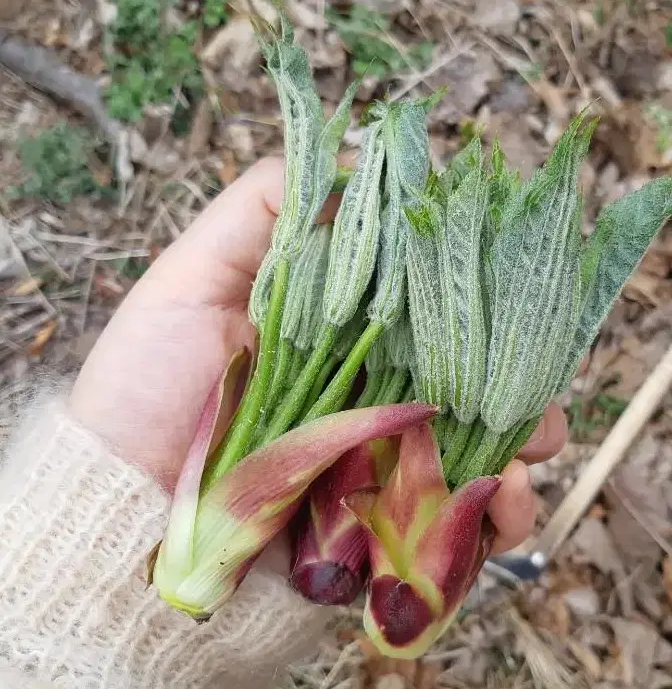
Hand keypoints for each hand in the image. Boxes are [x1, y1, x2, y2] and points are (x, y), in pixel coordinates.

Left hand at [70, 158, 567, 554]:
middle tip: (535, 413)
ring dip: (522, 464)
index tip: (519, 314)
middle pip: (478, 391)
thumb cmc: (147, 389)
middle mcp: (378, 402)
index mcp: (351, 341)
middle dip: (523, 398)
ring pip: (485, 461)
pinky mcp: (378, 534)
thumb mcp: (191, 281)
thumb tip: (357, 154)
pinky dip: (493, 526)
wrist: (120, 512)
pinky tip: (497, 518)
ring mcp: (383, 471)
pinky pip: (457, 531)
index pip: (441, 320)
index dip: (489, 315)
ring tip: (516, 476)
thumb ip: (263, 213)